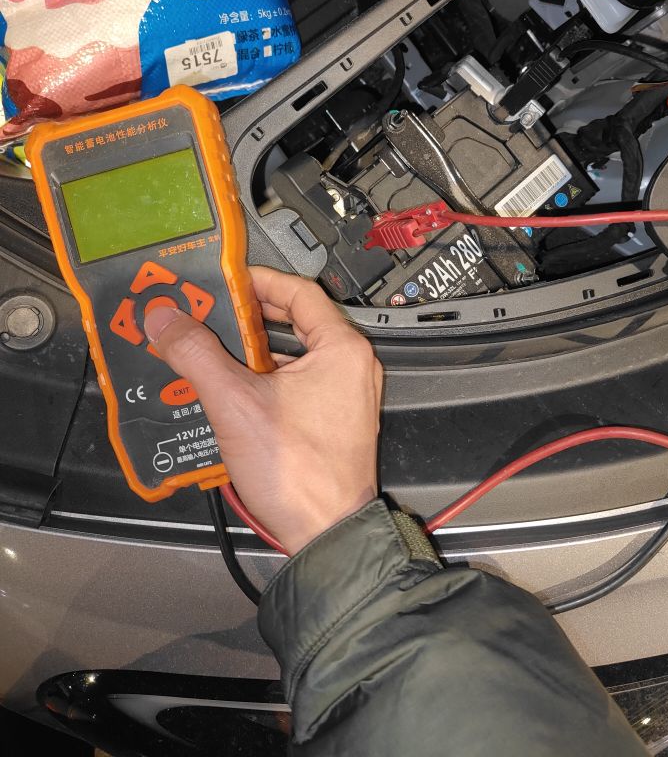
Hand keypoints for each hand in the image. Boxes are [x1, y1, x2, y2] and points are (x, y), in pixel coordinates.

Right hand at [144, 267, 381, 554]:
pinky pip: (297, 381)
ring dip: (254, 349)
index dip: (257, 281)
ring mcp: (345, 394)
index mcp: (342, 349)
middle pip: (296, 320)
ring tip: (212, 347)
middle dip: (249, 317)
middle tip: (210, 312)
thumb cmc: (300, 474)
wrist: (325, 534)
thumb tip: (167, 321)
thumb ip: (197, 354)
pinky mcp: (333, 419)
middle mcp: (351, 366)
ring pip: (294, 353)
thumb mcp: (235, 403)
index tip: (224, 282)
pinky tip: (230, 387)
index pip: (299, 291)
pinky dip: (265, 377)